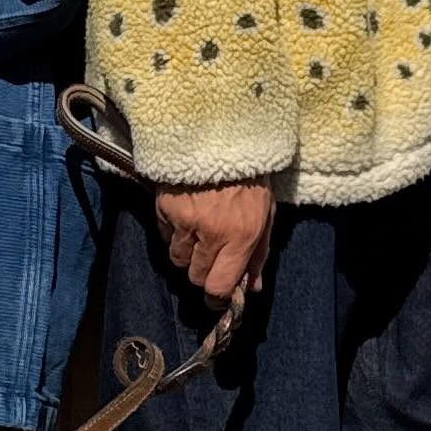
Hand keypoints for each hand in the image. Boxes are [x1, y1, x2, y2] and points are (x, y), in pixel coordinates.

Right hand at [155, 181, 274, 302]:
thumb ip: (259, 254)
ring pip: (177, 259)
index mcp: (242, 236)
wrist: (221, 136)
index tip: (216, 292)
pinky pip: (165, 236)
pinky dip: (173, 230)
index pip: (219, 286)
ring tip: (197, 228)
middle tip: (209, 251)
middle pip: (196, 276)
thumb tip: (251, 288)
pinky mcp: (165, 208)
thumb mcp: (265, 213)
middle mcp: (213, 234)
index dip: (216, 294)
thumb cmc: (249, 176)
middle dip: (202, 270)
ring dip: (186, 251)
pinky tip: (185, 212)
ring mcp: (186, 221)